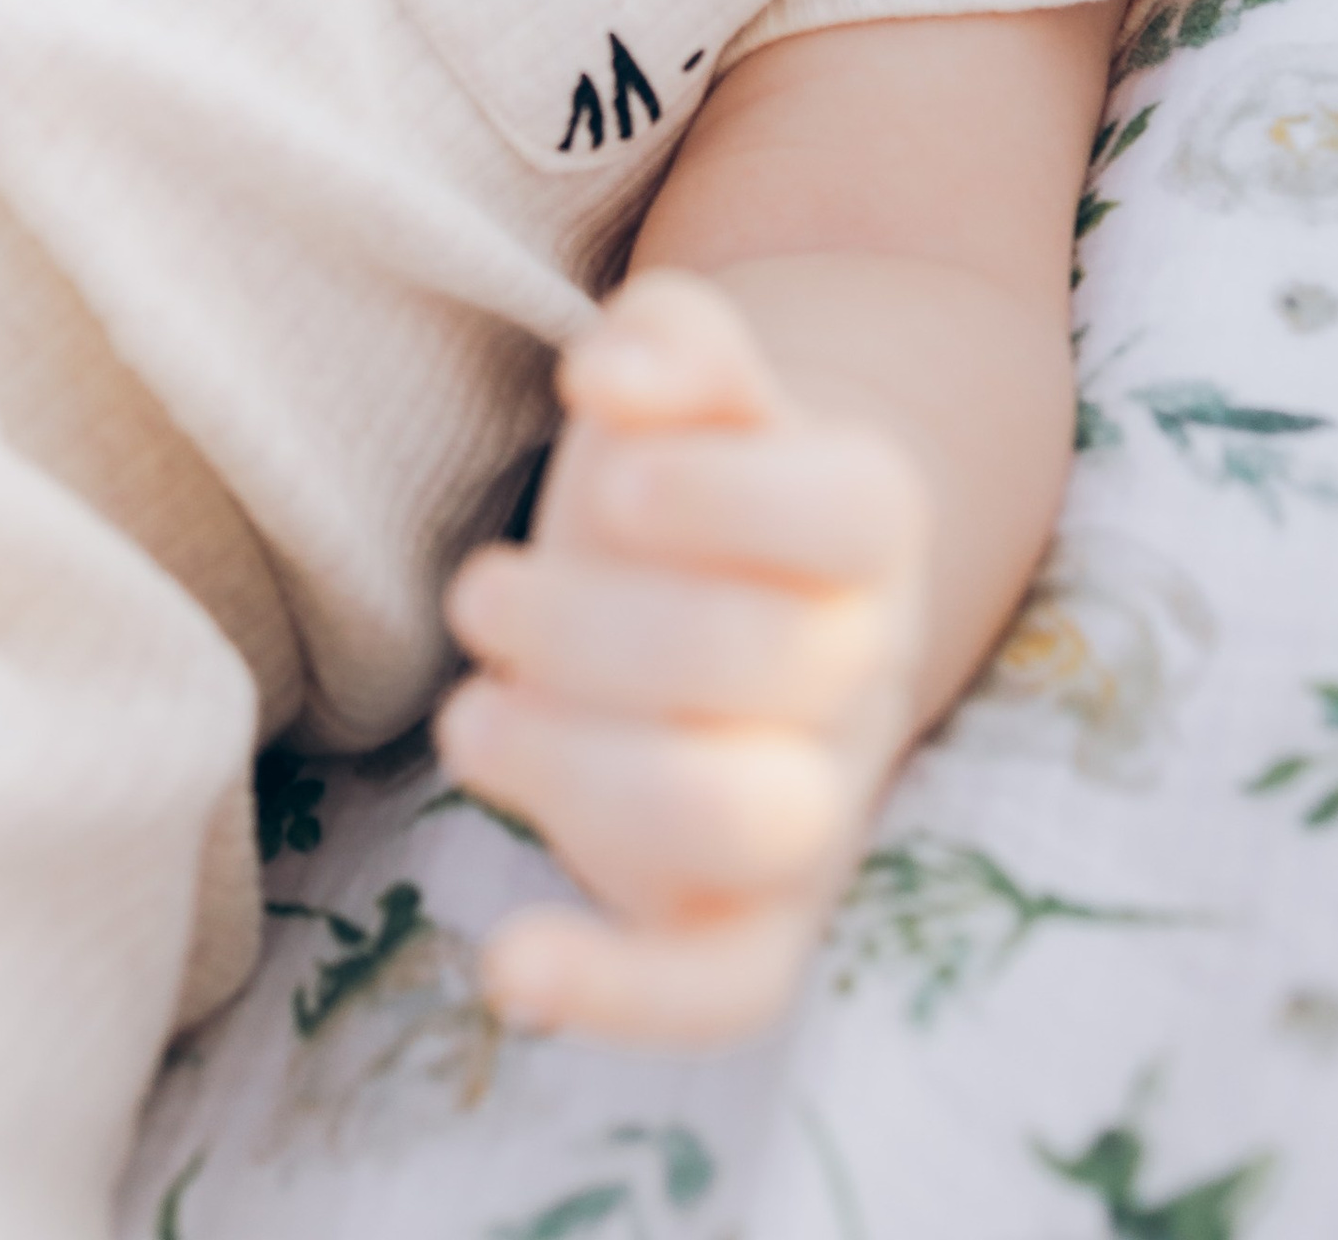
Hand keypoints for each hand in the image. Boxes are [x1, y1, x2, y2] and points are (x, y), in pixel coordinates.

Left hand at [437, 267, 927, 1048]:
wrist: (745, 588)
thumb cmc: (689, 466)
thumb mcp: (691, 378)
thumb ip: (673, 340)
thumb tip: (611, 371)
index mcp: (868, 519)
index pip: (846, 511)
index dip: (728, 499)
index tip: (609, 485)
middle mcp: (864, 668)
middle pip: (772, 664)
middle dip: (597, 630)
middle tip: (477, 596)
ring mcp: (819, 802)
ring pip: (752, 821)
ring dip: (587, 773)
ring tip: (469, 722)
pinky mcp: (750, 916)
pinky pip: (728, 989)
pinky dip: (623, 996)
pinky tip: (508, 968)